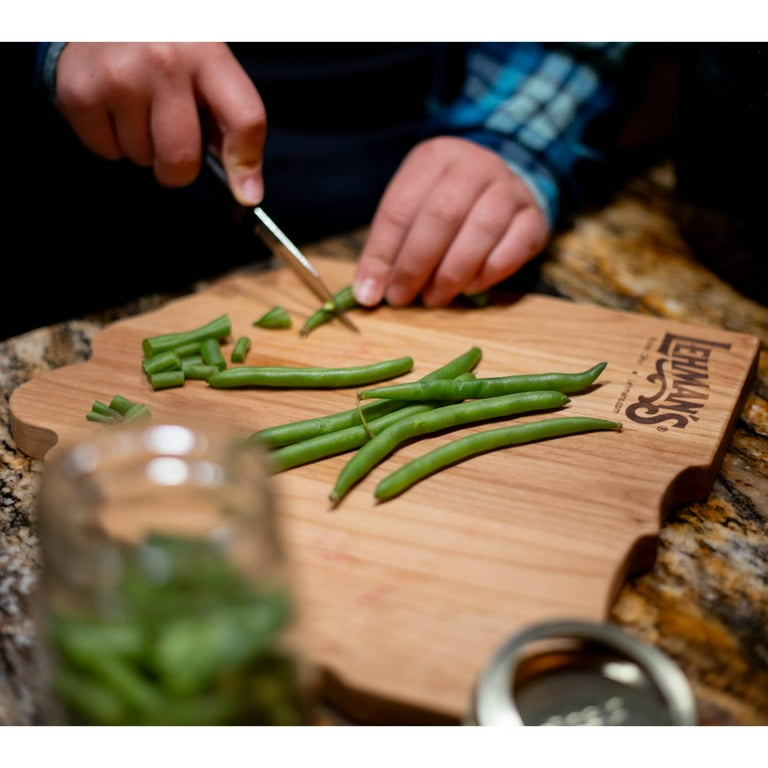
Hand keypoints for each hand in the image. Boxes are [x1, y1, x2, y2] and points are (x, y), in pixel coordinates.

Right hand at [55, 42, 265, 204]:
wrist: (101, 11)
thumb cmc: (165, 47)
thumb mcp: (205, 67)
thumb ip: (228, 123)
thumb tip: (246, 190)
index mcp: (207, 53)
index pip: (244, 119)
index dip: (246, 164)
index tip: (246, 194)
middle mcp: (163, 61)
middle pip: (181, 159)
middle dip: (179, 168)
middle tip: (173, 142)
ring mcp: (119, 77)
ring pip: (142, 159)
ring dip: (143, 149)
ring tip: (138, 108)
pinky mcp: (81, 92)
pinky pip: (107, 152)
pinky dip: (112, 141)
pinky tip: (114, 107)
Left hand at [353, 136, 548, 306]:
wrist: (501, 185)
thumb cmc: (447, 203)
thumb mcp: (412, 209)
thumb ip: (390, 246)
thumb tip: (368, 292)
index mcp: (435, 157)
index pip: (400, 208)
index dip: (382, 254)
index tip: (370, 291)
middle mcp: (475, 165)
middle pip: (442, 216)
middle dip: (415, 265)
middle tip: (401, 298)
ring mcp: (510, 188)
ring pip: (480, 231)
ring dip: (451, 274)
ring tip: (434, 299)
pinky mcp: (534, 216)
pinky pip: (514, 247)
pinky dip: (488, 273)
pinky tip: (469, 289)